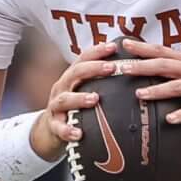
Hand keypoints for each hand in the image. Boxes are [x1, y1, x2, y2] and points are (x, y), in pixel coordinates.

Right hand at [35, 43, 121, 158]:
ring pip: (65, 99)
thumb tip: (129, 70)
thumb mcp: (83, 90)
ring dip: (80, 98)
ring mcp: (56, 106)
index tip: (114, 47)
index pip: (83, 59)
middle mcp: (62, 88)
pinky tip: (78, 133)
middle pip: (75, 73)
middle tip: (112, 68)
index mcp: (71, 78)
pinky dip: (68, 130)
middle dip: (93, 69)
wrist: (51, 130)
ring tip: (95, 99)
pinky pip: (59, 128)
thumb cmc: (74, 106)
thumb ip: (100, 81)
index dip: (97, 51)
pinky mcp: (54, 125)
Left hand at [113, 39, 180, 124]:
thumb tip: (158, 68)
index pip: (162, 51)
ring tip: (141, 94)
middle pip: (165, 65)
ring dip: (158, 90)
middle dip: (143, 66)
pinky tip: (170, 119)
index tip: (125, 43)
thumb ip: (180, 67)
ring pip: (177, 86)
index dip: (143, 47)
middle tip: (124, 69)